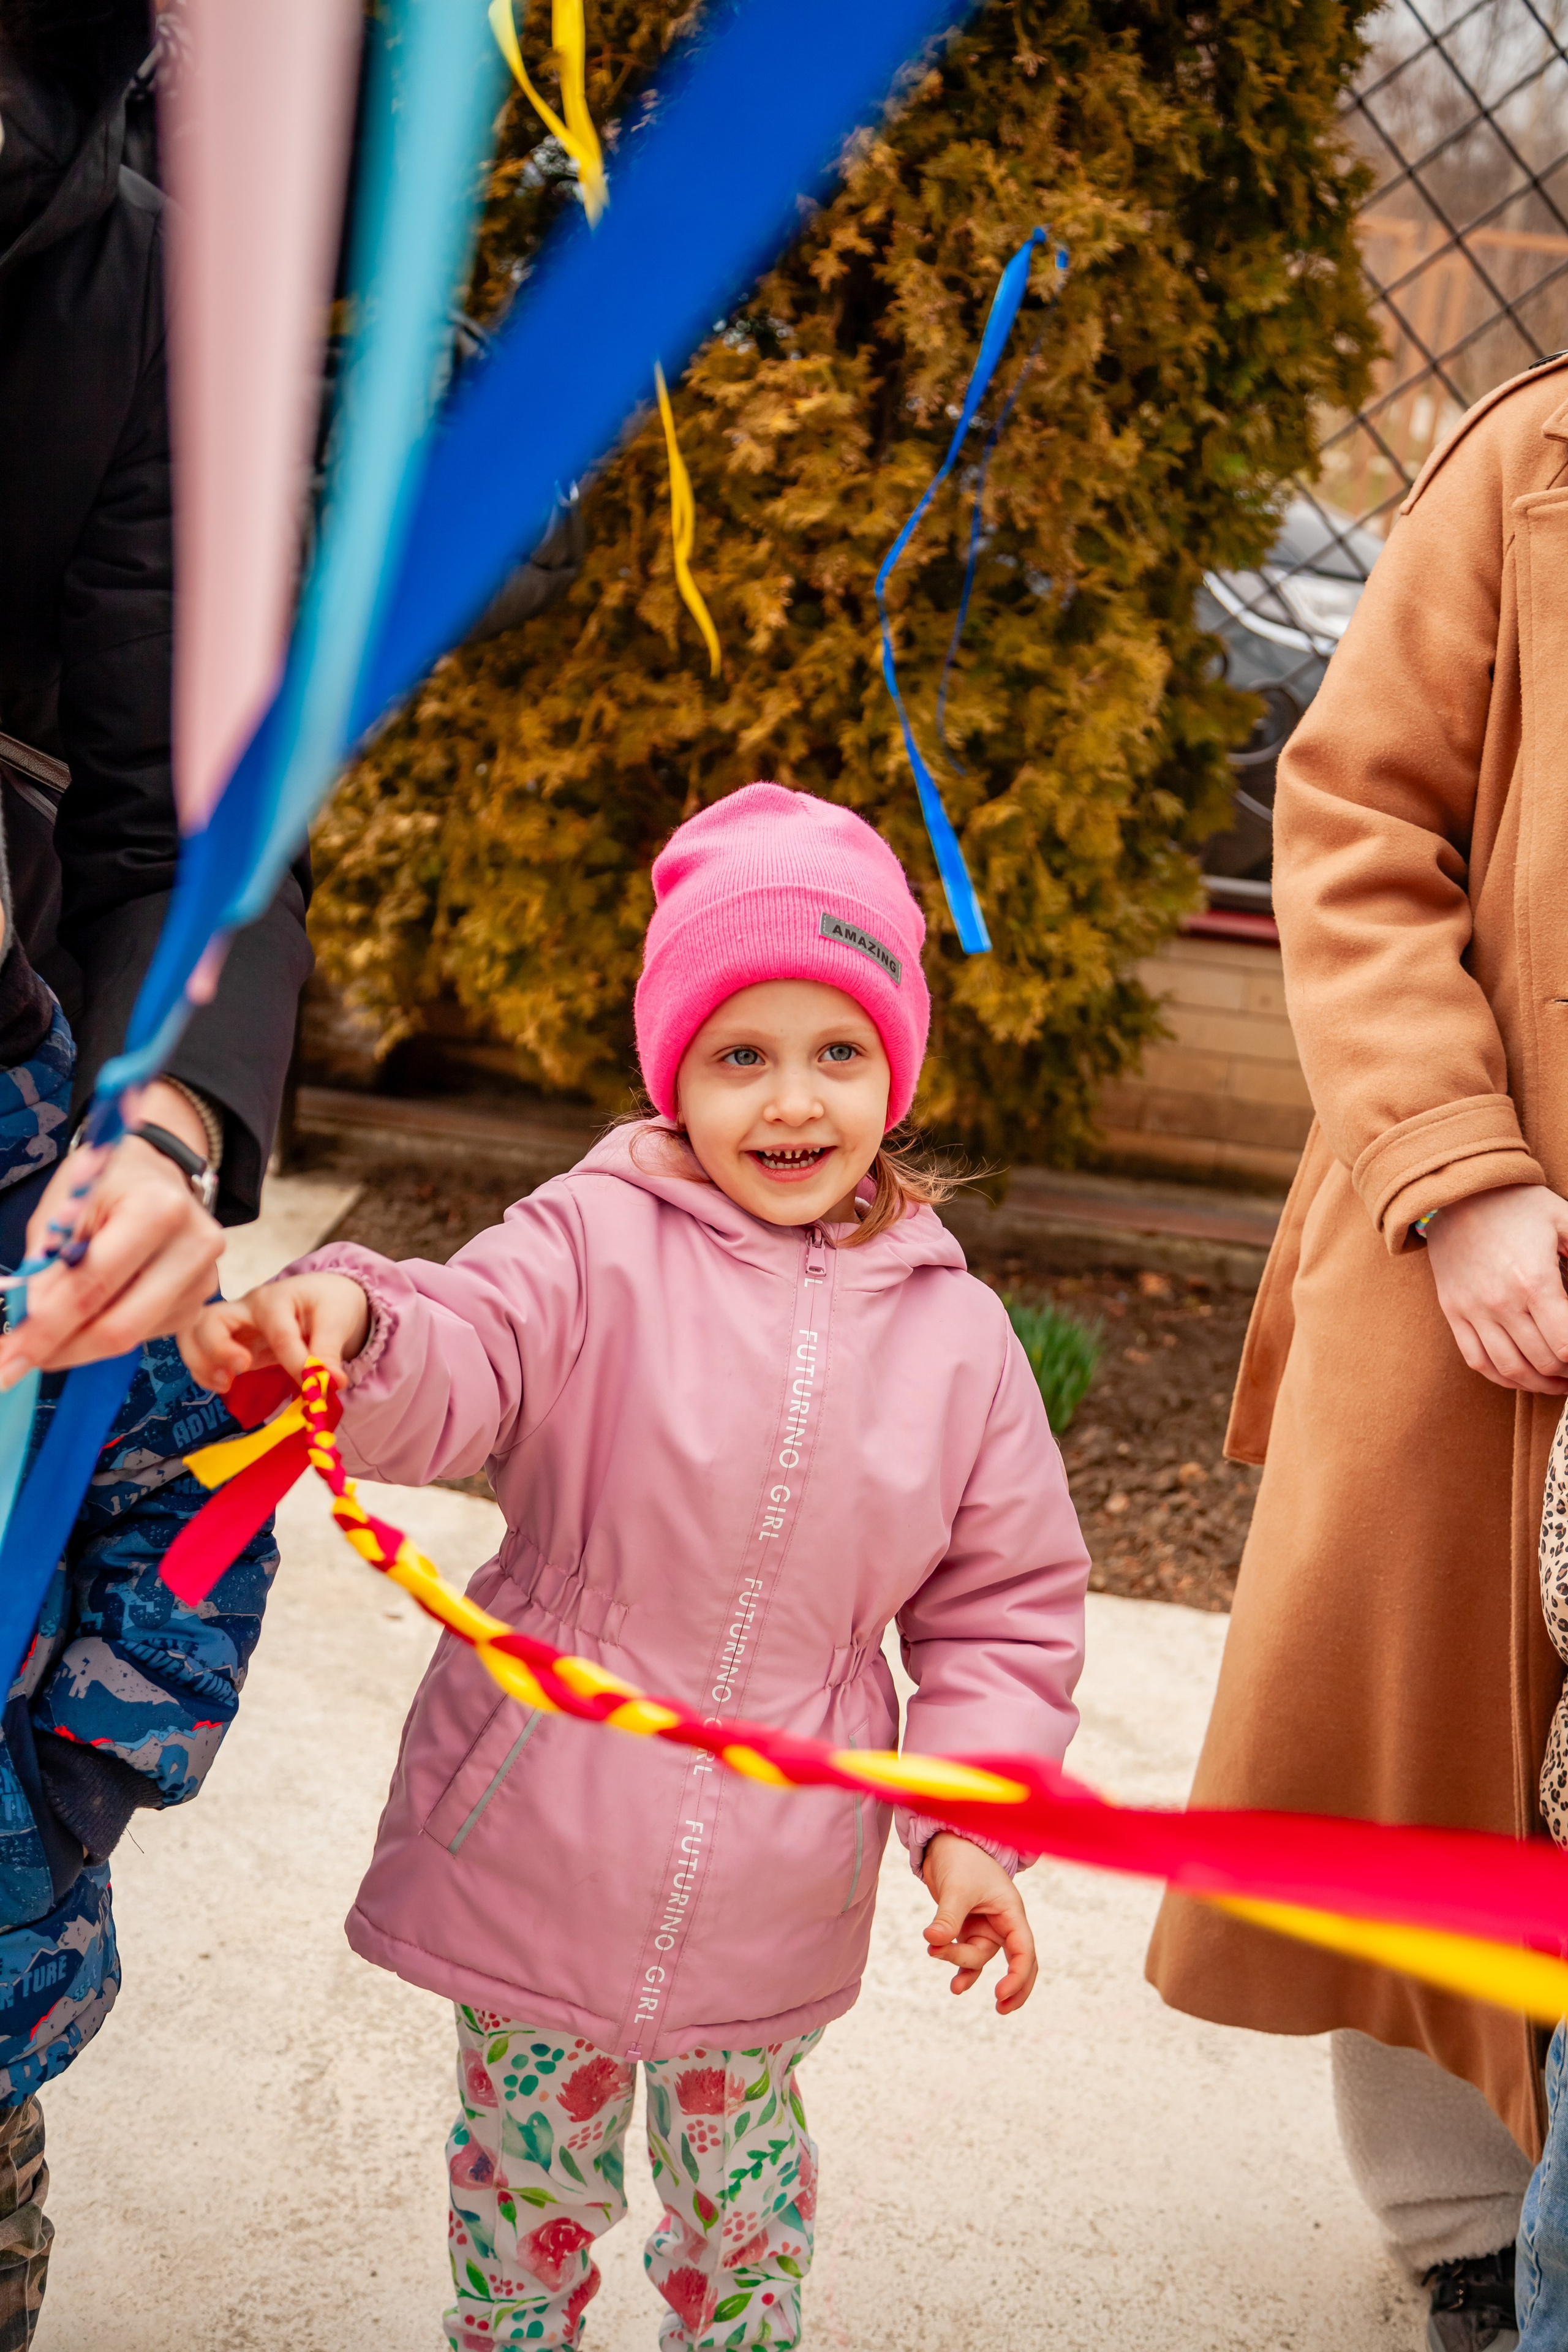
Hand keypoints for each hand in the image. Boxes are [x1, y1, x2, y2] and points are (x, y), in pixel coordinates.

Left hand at [0, 1080, 221, 1381]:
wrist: (158, 1174)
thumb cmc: (106, 1183)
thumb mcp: (63, 1207)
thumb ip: (45, 1263)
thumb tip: (29, 1322)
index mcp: (159, 1210)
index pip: (93, 1286)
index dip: (46, 1328)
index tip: (8, 1361)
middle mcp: (194, 1247)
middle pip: (120, 1327)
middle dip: (62, 1351)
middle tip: (20, 1362)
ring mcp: (204, 1280)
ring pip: (131, 1338)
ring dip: (81, 1344)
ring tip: (52, 1328)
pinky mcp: (200, 1303)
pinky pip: (144, 1336)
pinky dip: (107, 1332)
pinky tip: (96, 1309)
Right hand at [179, 1272, 370, 1394]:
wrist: (321, 1296)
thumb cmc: (328, 1302)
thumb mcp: (337, 1320)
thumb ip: (329, 1351)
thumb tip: (330, 1382)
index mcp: (275, 1299)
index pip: (277, 1333)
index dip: (293, 1362)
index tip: (313, 1385)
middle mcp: (245, 1308)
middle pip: (209, 1320)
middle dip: (216, 1348)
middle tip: (242, 1369)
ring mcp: (233, 1326)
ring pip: (194, 1335)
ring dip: (201, 1362)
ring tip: (225, 1384)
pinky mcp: (228, 1342)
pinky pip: (200, 1353)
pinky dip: (203, 1371)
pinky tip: (222, 1386)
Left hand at [921, 1831, 1036, 2012]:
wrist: (947, 1841)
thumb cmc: (961, 1858)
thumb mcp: (956, 1888)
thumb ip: (948, 1917)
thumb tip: (934, 1941)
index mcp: (1011, 1911)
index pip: (1024, 1950)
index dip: (1017, 1975)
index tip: (1000, 1993)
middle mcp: (1003, 1922)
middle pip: (1017, 1963)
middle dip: (1012, 1986)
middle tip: (999, 2007)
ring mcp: (986, 1927)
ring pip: (979, 1958)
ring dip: (958, 1961)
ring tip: (934, 1949)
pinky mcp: (969, 1928)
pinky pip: (968, 1957)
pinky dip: (960, 1969)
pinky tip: (955, 1985)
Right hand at [1424, 1183, 1567, 1395]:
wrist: (1459, 1191)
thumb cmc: (1517, 1204)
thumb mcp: (1564, 1220)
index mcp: (1534, 1281)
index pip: (1564, 1345)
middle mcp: (1501, 1302)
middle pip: (1542, 1361)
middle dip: (1566, 1372)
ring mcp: (1474, 1309)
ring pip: (1511, 1369)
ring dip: (1540, 1383)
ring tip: (1558, 1381)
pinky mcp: (1454, 1311)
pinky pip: (1477, 1360)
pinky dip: (1502, 1377)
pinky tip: (1522, 1376)